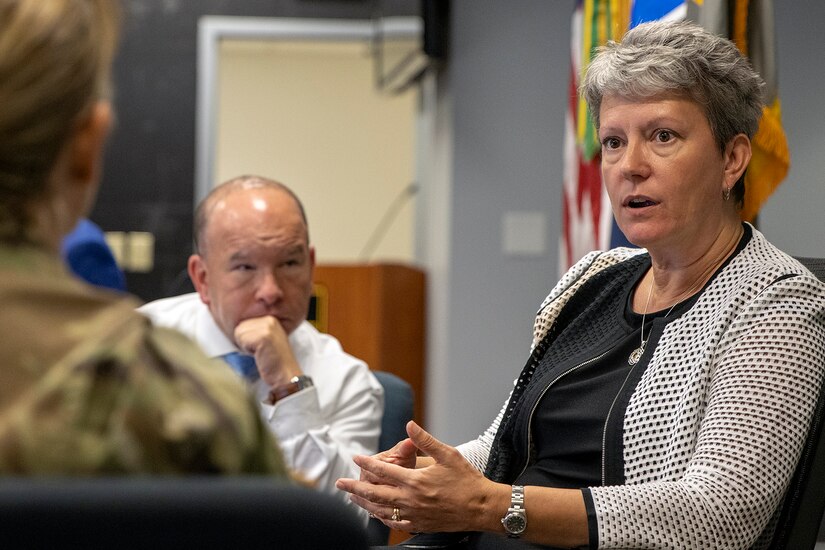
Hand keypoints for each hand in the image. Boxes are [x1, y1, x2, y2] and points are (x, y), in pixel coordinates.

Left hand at [234, 316, 300, 385]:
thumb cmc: (274, 362)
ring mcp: (268, 327)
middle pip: (240, 327)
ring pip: (239, 333)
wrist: (285, 375)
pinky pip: (242, 339)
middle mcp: (270, 320)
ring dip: (246, 347)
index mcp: (270, 319)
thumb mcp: (265, 340)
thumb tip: (236, 330)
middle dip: (246, 342)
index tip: (260, 347)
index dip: (247, 339)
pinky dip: (248, 351)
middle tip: (261, 351)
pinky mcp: (264, 336)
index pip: (243, 323)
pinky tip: (260, 355)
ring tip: (261, 353)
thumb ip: (253, 332)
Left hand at [336, 421, 502, 533]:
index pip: (383, 470)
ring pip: (381, 510)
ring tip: (352, 498)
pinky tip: (377, 514)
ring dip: (364, 504)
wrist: (482, 508)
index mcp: (415, 481)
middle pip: (375, 493)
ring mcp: (414, 515)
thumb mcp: (448, 454)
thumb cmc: (467, 480)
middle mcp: (411, 499)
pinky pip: (395, 523)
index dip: (367, 463)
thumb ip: (425, 440)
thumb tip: (409, 425)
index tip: (355, 458)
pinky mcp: (420, 525)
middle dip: (354, 487)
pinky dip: (382, 518)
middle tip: (340, 483)